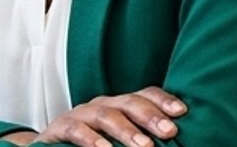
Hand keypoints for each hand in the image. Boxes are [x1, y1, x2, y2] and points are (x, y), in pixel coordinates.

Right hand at [37, 87, 186, 146]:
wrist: (54, 146)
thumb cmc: (95, 144)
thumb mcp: (122, 139)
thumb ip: (144, 137)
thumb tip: (174, 141)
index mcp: (121, 107)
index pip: (145, 95)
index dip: (163, 100)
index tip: (181, 112)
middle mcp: (103, 106)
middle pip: (128, 103)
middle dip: (150, 116)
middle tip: (169, 131)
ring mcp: (81, 115)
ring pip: (106, 115)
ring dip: (126, 130)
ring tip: (144, 146)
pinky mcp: (60, 128)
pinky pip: (76, 130)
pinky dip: (91, 139)